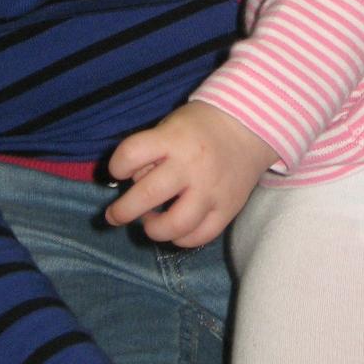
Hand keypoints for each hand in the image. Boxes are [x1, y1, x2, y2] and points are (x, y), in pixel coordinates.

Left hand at [106, 103, 276, 246]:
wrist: (249, 127)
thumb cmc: (200, 126)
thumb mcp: (171, 126)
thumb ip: (151, 152)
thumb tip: (132, 185)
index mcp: (173, 139)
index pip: (131, 154)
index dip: (117, 166)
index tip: (118, 171)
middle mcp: (191, 166)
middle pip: (148, 195)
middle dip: (123, 211)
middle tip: (114, 215)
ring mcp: (211, 190)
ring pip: (174, 226)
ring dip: (153, 229)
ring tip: (149, 222)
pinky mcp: (228, 209)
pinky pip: (199, 237)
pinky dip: (181, 238)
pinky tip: (176, 228)